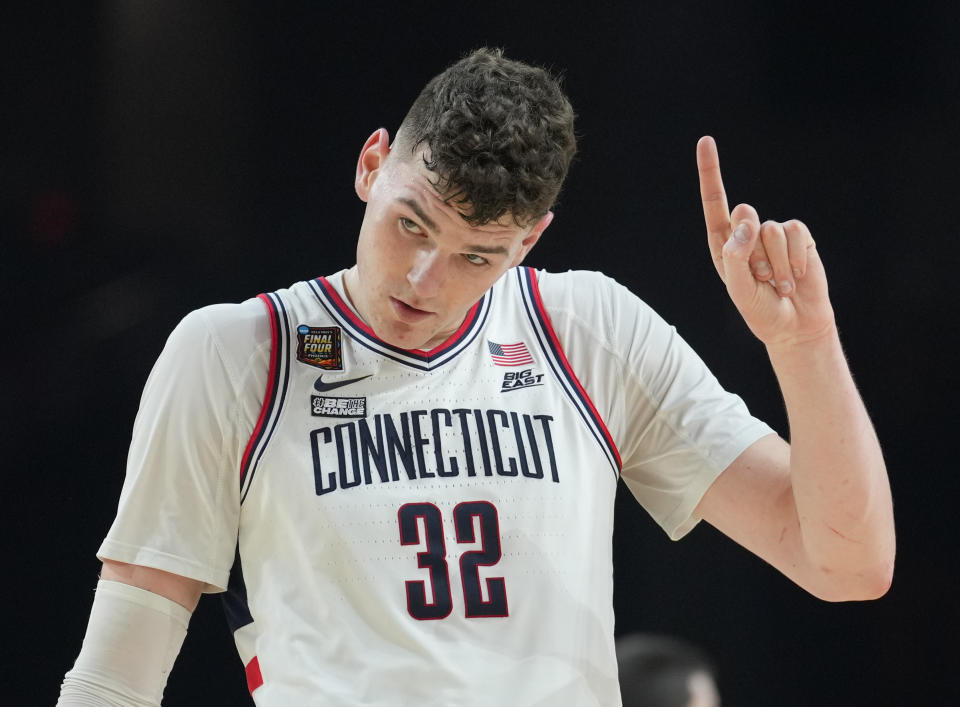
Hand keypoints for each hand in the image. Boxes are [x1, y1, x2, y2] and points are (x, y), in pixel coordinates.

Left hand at [696, 136, 835, 349]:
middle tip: (760, 279)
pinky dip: (794, 259)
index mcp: (724, 244)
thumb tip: (746, 222)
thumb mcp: (739, 288)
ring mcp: (773, 234)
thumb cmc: (761, 310)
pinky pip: (795, 232)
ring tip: (778, 284)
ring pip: (770, 230)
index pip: (714, 203)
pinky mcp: (799, 237)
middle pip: (744, 213)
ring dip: (775, 264)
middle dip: (752, 250)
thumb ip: (735, 255)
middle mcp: (747, 234)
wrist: (795, 325)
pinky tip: (795, 276)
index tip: (706, 141)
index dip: (711, 172)